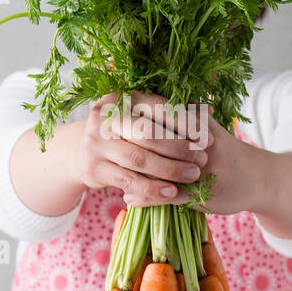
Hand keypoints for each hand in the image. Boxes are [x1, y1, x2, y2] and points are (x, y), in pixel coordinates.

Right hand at [71, 91, 209, 206]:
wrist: (84, 153)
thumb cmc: (124, 133)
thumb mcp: (141, 118)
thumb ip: (170, 115)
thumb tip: (208, 111)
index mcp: (121, 99)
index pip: (158, 108)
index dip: (185, 123)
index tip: (207, 139)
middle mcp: (105, 118)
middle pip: (147, 132)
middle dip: (179, 147)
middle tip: (202, 159)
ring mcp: (96, 143)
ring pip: (138, 158)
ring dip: (169, 169)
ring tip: (191, 175)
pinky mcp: (94, 169)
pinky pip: (129, 180)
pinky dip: (153, 188)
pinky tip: (172, 192)